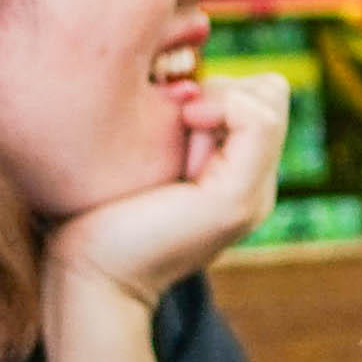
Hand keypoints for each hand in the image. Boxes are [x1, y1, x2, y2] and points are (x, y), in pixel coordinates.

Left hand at [47, 71, 288, 313]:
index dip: (220, 87)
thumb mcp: (146, 156)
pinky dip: (222, 108)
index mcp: (237, 179)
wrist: (90, 276)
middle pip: (271, 94)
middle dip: (222, 91)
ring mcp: (253, 195)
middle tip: (176, 126)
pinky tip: (185, 123)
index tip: (173, 111)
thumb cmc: (96, 212)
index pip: (261, 98)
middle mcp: (256, 188)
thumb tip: (184, 84)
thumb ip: (174, 128)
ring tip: (177, 136)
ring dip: (218, 101)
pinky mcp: (237, 199)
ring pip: (269, 102)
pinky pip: (258, 121)